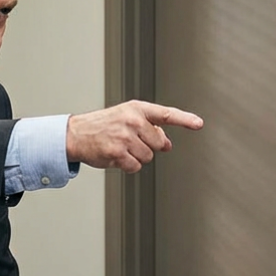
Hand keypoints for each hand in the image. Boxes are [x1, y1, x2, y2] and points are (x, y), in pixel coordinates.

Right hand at [66, 100, 202, 172]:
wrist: (76, 133)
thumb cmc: (104, 125)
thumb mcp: (127, 118)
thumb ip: (150, 127)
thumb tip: (167, 143)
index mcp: (137, 109)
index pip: (166, 114)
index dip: (184, 119)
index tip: (199, 124)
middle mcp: (132, 120)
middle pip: (158, 144)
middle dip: (148, 146)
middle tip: (131, 141)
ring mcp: (124, 137)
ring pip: (147, 157)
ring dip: (136, 157)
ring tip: (120, 147)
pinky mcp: (117, 153)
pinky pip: (135, 167)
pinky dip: (128, 166)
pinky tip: (116, 157)